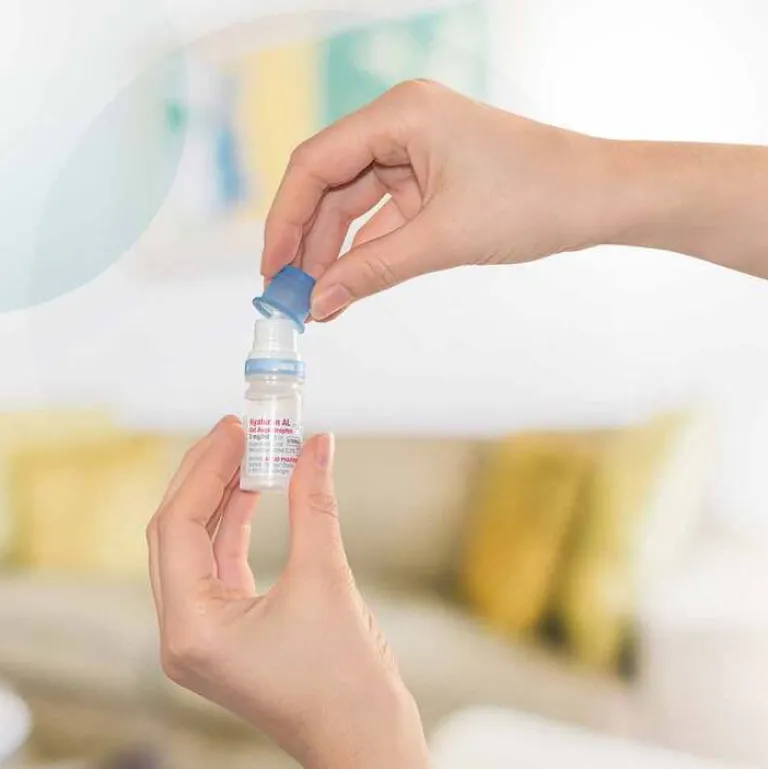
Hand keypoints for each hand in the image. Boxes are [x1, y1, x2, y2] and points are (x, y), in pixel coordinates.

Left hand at [146, 417, 428, 768]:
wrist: (364, 738)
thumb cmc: (346, 679)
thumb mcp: (326, 578)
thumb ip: (315, 504)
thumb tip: (318, 445)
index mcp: (191, 629)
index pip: (178, 527)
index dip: (205, 468)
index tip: (234, 428)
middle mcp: (184, 633)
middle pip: (177, 532)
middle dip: (206, 475)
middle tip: (237, 429)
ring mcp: (202, 634)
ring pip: (197, 545)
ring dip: (221, 495)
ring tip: (248, 450)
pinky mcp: (225, 629)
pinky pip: (219, 562)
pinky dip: (235, 523)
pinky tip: (254, 489)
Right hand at [262, 79, 613, 319]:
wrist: (599, 197)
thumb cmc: (535, 198)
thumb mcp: (444, 238)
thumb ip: (374, 270)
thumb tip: (318, 302)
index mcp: (400, 114)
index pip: (316, 163)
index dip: (285, 219)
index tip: (271, 269)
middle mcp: (401, 124)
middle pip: (330, 184)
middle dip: (308, 242)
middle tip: (290, 296)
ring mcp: (416, 152)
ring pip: (354, 204)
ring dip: (335, 252)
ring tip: (316, 301)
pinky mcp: (431, 179)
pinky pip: (383, 216)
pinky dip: (367, 251)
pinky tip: (348, 285)